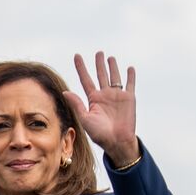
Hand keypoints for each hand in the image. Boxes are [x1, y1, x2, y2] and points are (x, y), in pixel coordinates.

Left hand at [63, 51, 139, 166]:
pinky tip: (129, 68)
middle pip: (101, 75)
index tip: (77, 56)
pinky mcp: (129, 99)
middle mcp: (105, 95)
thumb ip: (77, 104)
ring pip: (114, 77)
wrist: (117, 141)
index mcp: (93, 99)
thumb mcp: (85, 119)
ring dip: (112, 67)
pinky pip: (130, 84)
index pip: (86, 79)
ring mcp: (117, 96)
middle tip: (98, 53)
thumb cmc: (100, 134)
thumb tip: (65, 92)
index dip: (81, 67)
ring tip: (110, 57)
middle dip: (99, 64)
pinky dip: (130, 76)